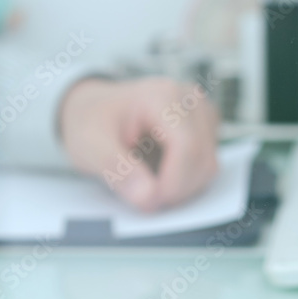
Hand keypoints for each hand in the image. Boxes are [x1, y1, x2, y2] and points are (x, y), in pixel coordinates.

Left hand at [59, 77, 218, 211]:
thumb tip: (148, 197)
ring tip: (144, 177)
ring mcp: (201, 112)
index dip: (172, 184)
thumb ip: (117, 169)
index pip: (187, 148)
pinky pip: (206, 165)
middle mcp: (189, 99)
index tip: (147, 202)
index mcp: (163, 96)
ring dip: (180, 186)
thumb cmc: (91, 122)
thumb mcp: (90, 145)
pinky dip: (184, 179)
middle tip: (140, 194)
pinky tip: (158, 170)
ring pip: (208, 167)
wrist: (92, 110)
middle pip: (202, 161)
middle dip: (174, 189)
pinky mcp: (205, 127)